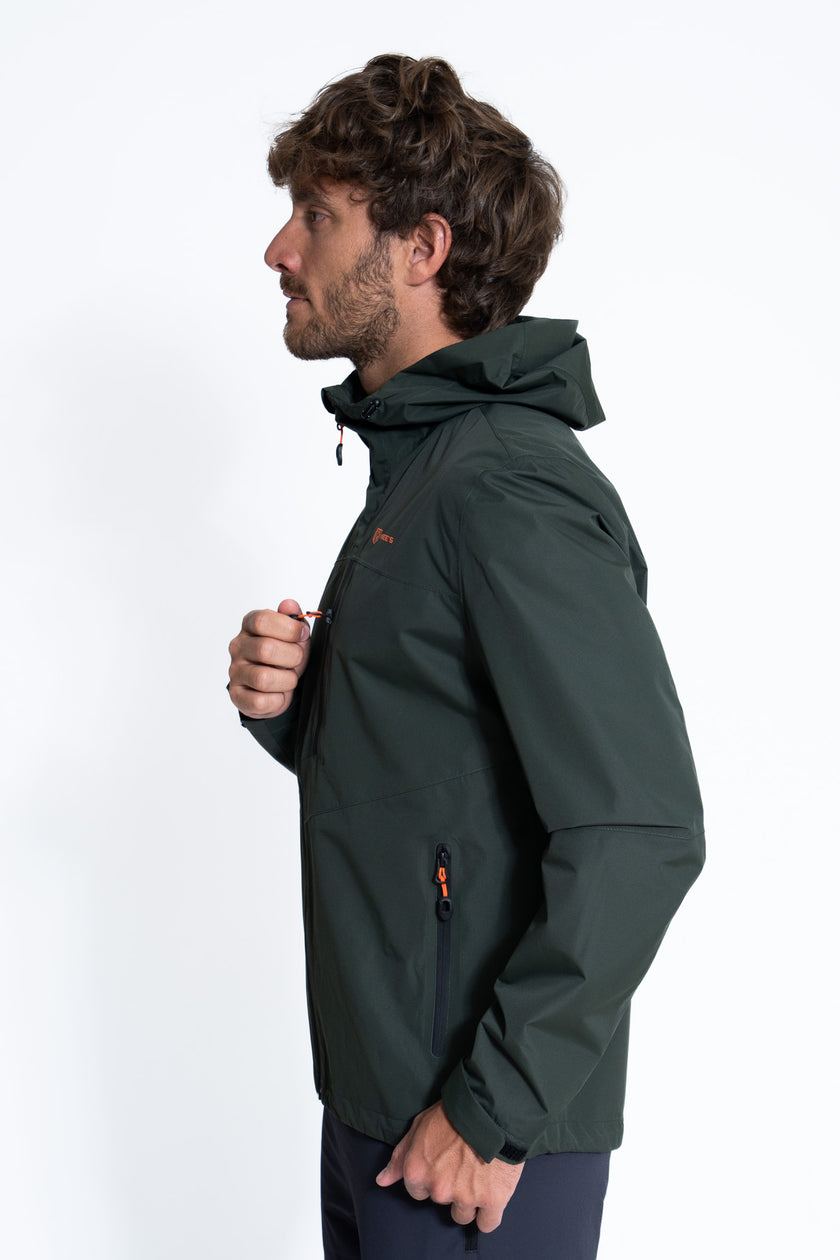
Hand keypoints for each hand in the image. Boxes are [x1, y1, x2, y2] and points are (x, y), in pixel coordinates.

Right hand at [228, 598, 310, 719]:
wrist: (274, 687)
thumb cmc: (283, 657)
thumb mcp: (292, 636)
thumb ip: (292, 619)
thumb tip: (289, 605)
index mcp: (249, 626)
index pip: (262, 620)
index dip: (288, 629)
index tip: (301, 635)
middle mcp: (238, 646)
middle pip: (266, 649)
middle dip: (292, 657)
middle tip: (296, 660)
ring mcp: (235, 671)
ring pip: (264, 678)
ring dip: (286, 680)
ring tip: (288, 678)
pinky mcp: (237, 695)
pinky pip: (261, 701)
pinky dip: (278, 699)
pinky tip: (279, 693)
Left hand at [375, 1101, 522, 1233]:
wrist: (490, 1107)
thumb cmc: (453, 1113)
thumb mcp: (418, 1126)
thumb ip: (399, 1157)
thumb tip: (381, 1181)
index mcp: (417, 1172)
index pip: (418, 1193)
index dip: (431, 1178)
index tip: (443, 1165)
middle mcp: (438, 1189)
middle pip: (441, 1202)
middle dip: (451, 1187)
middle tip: (463, 1164)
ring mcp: (465, 1197)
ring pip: (463, 1215)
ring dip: (470, 1201)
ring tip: (479, 1175)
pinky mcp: (492, 1200)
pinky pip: (487, 1224)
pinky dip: (490, 1214)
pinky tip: (492, 1194)